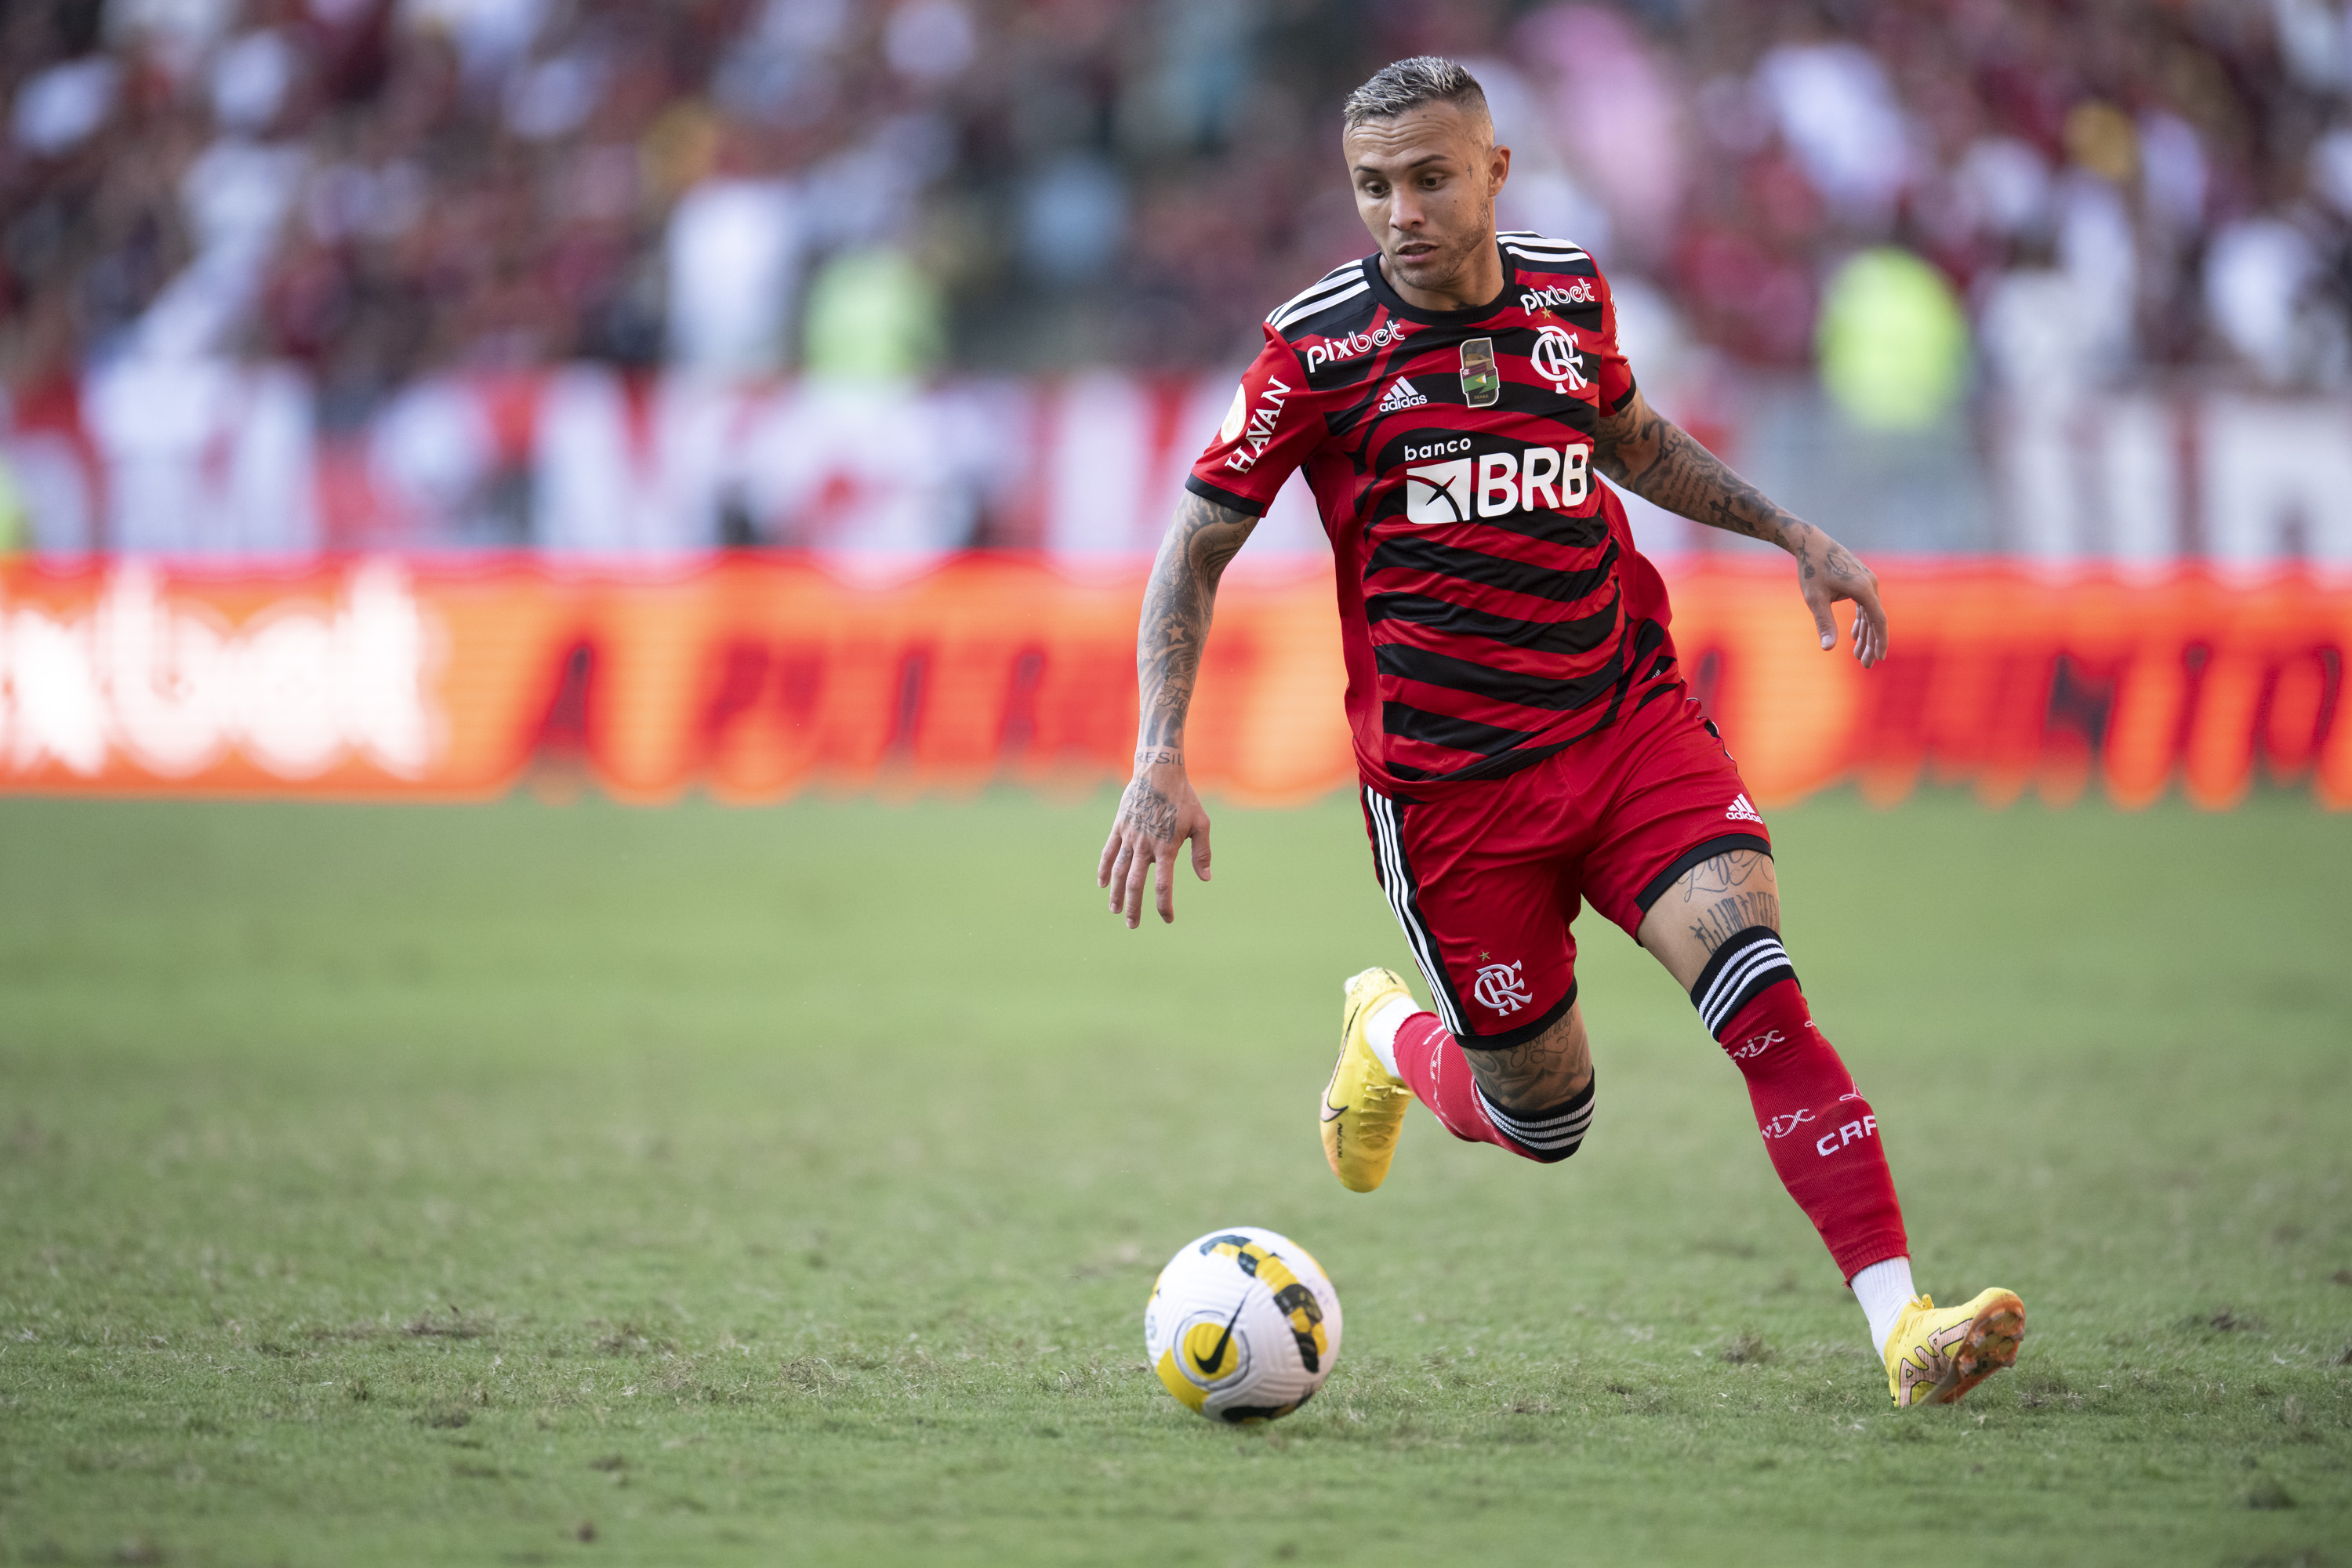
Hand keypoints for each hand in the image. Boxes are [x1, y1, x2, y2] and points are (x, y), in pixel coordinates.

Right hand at [1097, 754, 1211, 927]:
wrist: (1159, 772)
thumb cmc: (1184, 798)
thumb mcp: (1201, 824)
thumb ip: (1202, 852)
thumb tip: (1206, 878)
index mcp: (1167, 848)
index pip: (1164, 884)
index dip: (1164, 905)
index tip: (1167, 919)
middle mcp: (1145, 846)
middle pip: (1135, 884)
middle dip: (1134, 907)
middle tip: (1133, 925)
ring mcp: (1129, 837)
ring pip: (1118, 871)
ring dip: (1116, 893)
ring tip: (1115, 910)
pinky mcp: (1119, 827)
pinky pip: (1108, 852)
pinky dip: (1104, 869)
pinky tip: (1102, 884)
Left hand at [1791, 523, 1887, 667]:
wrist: (1810, 543)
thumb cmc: (1811, 570)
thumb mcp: (1815, 599)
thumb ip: (1824, 623)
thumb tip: (1828, 648)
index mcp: (1864, 589)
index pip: (1878, 620)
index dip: (1880, 641)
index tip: (1878, 658)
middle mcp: (1871, 583)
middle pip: (1875, 619)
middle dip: (1870, 643)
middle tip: (1865, 665)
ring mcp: (1867, 580)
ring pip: (1870, 613)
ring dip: (1865, 634)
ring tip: (1858, 655)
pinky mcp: (1861, 579)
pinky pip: (1864, 604)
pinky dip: (1860, 620)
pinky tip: (1854, 635)